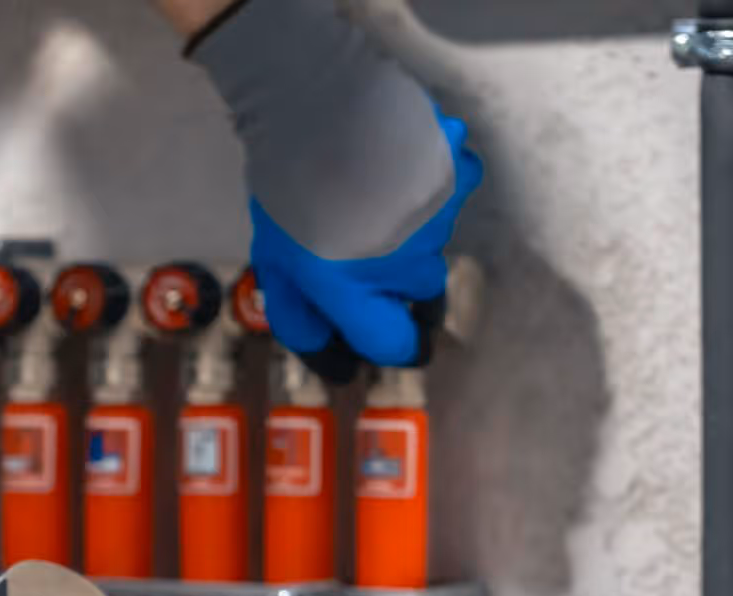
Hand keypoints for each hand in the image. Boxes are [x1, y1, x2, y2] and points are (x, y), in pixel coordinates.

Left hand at [191, 0, 481, 376]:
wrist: (316, 97)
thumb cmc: (286, 185)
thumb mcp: (275, 261)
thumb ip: (300, 317)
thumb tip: (334, 360)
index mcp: (356, 291)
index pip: (398, 347)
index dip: (395, 348)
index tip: (388, 340)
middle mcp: (406, 265)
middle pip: (421, 298)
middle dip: (398, 287)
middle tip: (368, 256)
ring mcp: (439, 221)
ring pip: (436, 246)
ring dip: (412, 236)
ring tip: (375, 201)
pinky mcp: (458, 177)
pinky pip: (454, 196)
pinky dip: (434, 189)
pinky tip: (402, 170)